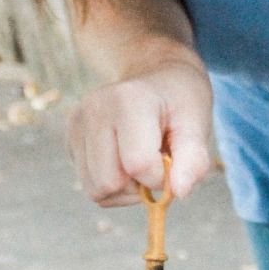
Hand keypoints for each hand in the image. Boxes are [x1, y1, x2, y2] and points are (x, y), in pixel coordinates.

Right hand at [65, 46, 215, 207]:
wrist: (156, 77)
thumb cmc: (180, 102)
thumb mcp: (198, 124)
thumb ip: (195, 159)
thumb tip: (179, 192)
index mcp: (127, 100)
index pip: (139, 165)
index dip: (161, 177)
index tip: (172, 161)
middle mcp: (94, 108)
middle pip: (110, 183)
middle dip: (139, 186)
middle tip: (156, 163)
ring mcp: (77, 123)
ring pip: (96, 190)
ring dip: (124, 190)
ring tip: (140, 162)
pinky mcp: (70, 138)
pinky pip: (89, 186)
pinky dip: (112, 186)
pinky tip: (124, 161)